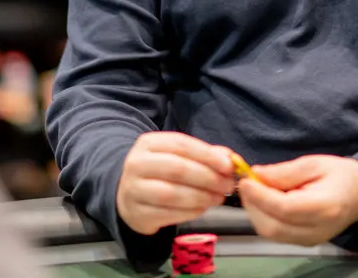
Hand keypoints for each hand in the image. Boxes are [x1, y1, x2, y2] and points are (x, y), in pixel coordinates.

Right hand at [116, 132, 236, 235]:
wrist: (128, 194)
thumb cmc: (160, 172)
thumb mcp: (176, 156)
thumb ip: (204, 155)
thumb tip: (229, 158)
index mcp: (148, 143)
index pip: (181, 145)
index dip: (207, 155)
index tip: (229, 166)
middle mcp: (136, 164)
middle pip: (177, 169)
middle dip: (208, 178)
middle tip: (227, 186)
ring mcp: (133, 190)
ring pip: (172, 194)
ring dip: (201, 197)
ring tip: (218, 198)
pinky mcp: (136, 213)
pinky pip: (168, 214)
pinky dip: (190, 212)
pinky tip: (202, 209)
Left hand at [238, 156, 357, 245]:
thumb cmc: (340, 174)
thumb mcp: (313, 163)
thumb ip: (284, 172)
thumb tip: (256, 174)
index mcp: (324, 206)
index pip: (285, 208)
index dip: (260, 196)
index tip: (245, 180)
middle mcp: (317, 229)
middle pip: (273, 226)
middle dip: (253, 205)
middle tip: (246, 183)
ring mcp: (310, 240)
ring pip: (271, 233)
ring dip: (255, 212)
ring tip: (254, 191)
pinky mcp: (304, 243)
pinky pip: (276, 235)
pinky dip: (264, 218)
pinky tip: (264, 201)